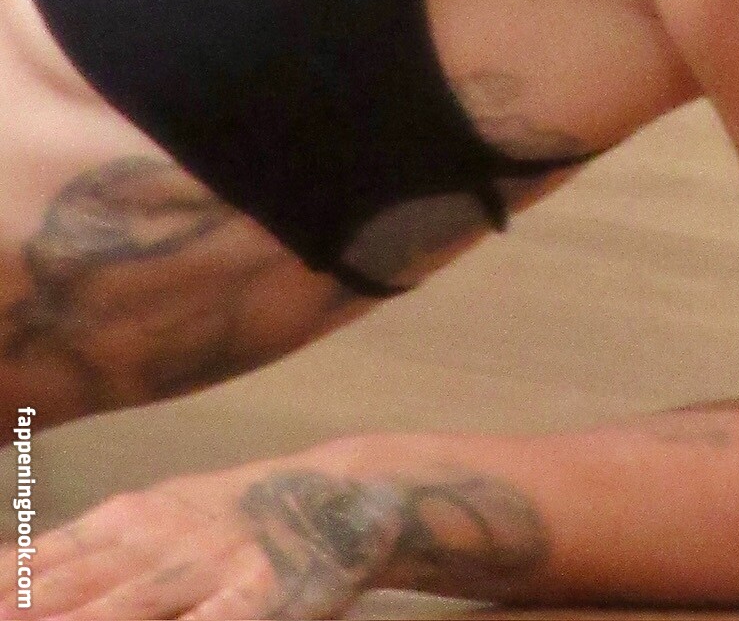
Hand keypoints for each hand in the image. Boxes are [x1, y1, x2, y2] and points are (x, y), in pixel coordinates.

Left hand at [0, 451, 408, 619]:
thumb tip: (7, 572)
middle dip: (26, 608)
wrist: (341, 494)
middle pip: (77, 587)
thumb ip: (80, 550)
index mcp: (132, 519)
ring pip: (131, 607)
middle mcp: (163, 539)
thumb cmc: (232, 519)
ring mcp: (213, 566)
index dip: (8, 581)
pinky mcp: (261, 597)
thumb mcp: (154, 516)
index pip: (47, 559)